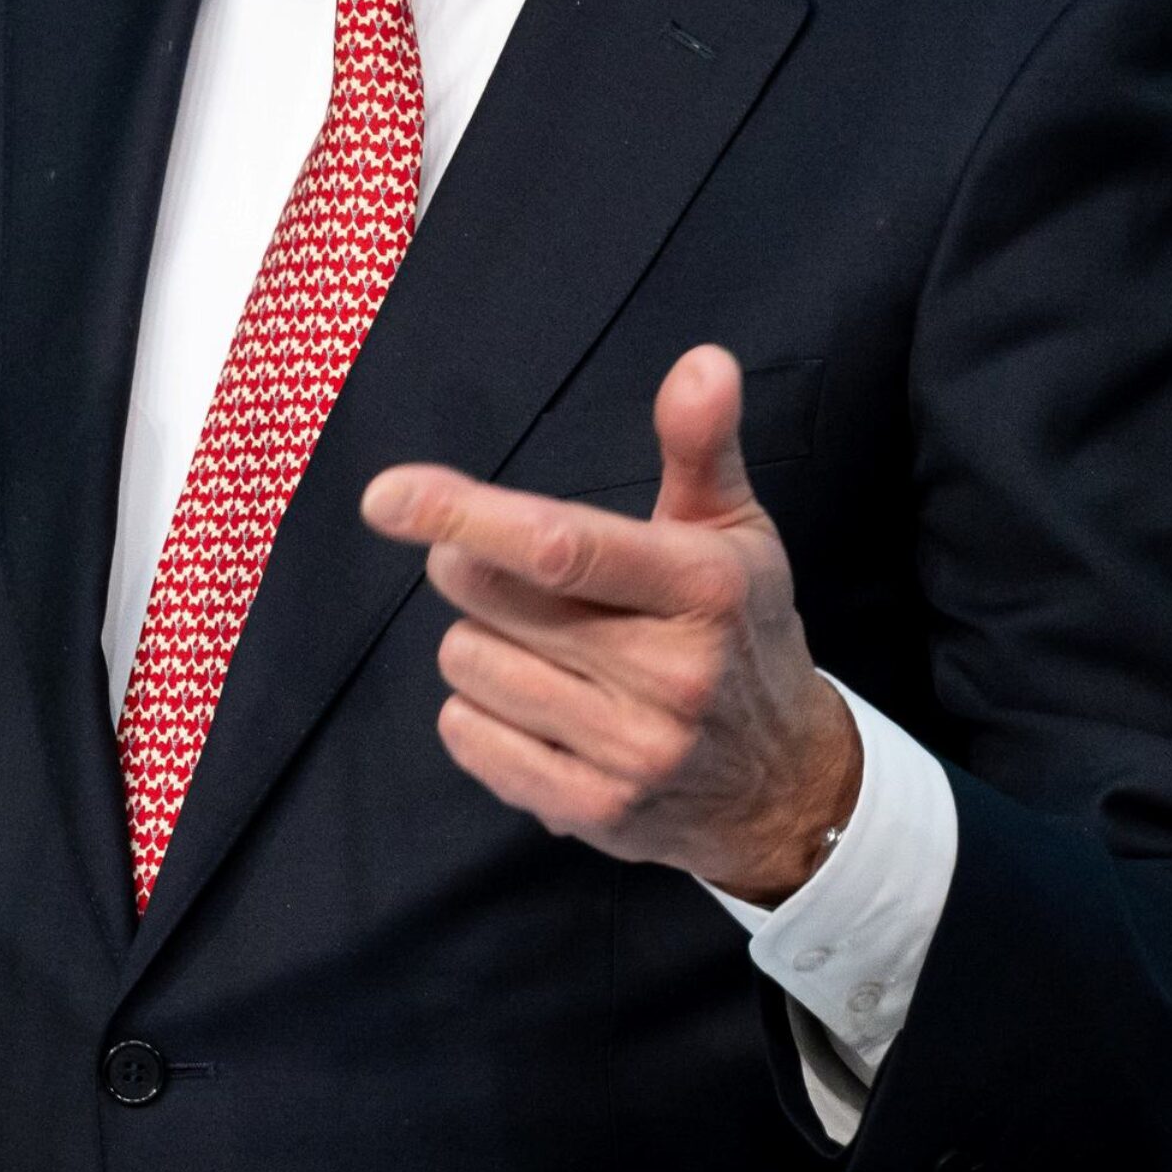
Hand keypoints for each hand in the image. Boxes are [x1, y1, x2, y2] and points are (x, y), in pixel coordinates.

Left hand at [361, 342, 860, 902]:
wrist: (785, 787)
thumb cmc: (742, 634)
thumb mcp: (734, 534)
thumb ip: (701, 445)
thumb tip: (702, 360)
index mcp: (701, 588)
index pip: (558, 545)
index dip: (462, 512)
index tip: (386, 496)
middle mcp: (671, 673)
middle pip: (488, 596)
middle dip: (474, 567)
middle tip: (513, 572)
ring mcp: (632, 750)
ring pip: (469, 664)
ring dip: (483, 644)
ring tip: (548, 650)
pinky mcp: (594, 811)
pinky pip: (469, 737)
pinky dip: (480, 713)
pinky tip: (537, 706)